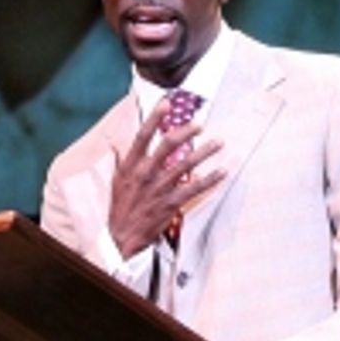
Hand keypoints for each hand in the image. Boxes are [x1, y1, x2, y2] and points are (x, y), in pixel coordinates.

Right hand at [108, 100, 223, 258]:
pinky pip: (195, 188)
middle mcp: (145, 174)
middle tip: (200, 124)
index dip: (154, 118)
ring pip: (186, 165)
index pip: (143, 136)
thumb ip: (121, 160)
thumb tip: (117, 144)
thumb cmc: (121, 208)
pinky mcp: (171, 204)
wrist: (122, 237)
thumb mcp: (117, 181)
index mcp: (131, 165)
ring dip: (204, 152)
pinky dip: (210, 180)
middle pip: (167, 145)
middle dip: (185, 132)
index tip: (166, 104)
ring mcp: (159, 189)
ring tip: (218, 143)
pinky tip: (222, 172)